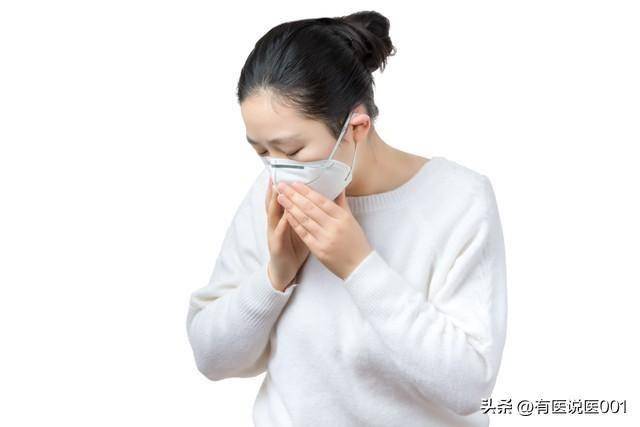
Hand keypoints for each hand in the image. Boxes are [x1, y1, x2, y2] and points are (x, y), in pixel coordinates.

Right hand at [265, 177, 309, 291]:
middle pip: (275, 203)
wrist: (284, 270)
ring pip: (274, 216)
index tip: (286, 172)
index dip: (284, 186)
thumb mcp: (300, 229)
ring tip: (278, 190)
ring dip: (276, 202)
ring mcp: (274, 234)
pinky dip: (283, 224)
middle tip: (278, 174)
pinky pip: (280, 233)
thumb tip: (317, 201)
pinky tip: (287, 216)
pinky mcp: (276, 245)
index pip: (283, 199)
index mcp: (283, 218)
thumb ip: (306, 215)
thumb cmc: (294, 249)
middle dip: (276, 189)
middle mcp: (277, 224)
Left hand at [275, 181, 372, 279]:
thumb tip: (338, 187)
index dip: (307, 191)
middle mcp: (334, 227)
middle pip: (310, 208)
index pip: (322, 201)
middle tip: (282, 186)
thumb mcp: (351, 220)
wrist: (359, 266)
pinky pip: (303, 234)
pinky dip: (294, 223)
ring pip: (305, 219)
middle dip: (294, 195)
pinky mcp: (318, 250)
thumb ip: (342, 204)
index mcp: (343, 217)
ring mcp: (325, 239)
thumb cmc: (356, 242)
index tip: (295, 183)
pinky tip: (287, 215)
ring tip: (281, 198)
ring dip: (291, 207)